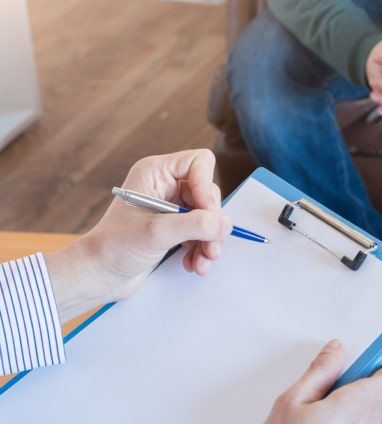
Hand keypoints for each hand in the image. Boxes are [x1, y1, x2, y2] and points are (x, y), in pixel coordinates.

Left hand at [47, 149, 231, 320]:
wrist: (98, 276)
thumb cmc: (114, 248)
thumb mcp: (156, 233)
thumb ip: (194, 225)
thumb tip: (225, 224)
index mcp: (155, 173)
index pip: (199, 163)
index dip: (208, 187)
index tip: (208, 214)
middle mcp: (165, 185)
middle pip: (208, 193)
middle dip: (211, 223)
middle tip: (210, 247)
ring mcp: (171, 207)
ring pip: (208, 215)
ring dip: (210, 241)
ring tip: (203, 262)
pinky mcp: (175, 227)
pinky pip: (202, 231)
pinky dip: (202, 249)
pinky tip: (194, 264)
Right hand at [266, 340, 381, 423]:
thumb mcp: (292, 402)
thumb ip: (320, 372)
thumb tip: (337, 350)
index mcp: (357, 406)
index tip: (372, 357)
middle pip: (379, 395)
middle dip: (358, 388)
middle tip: (327, 393)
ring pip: (369, 415)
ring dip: (352, 411)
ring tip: (319, 419)